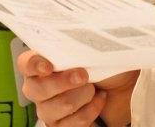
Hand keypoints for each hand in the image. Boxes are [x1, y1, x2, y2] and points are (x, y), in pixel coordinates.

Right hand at [17, 50, 138, 125]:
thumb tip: (76, 36)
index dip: (33, 64)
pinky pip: (68, 124)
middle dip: (61, 82)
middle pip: (35, 89)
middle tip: (83, 75)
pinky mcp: (62, 126)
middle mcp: (42, 86)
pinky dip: (88, 111)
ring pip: (51, 109)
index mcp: (46, 61)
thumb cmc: (109, 64)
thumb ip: (80, 44)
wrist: (128, 89)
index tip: (49, 66)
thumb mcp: (97, 48)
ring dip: (79, 97)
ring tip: (94, 89)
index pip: (26, 62)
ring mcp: (50, 108)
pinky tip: (99, 100)